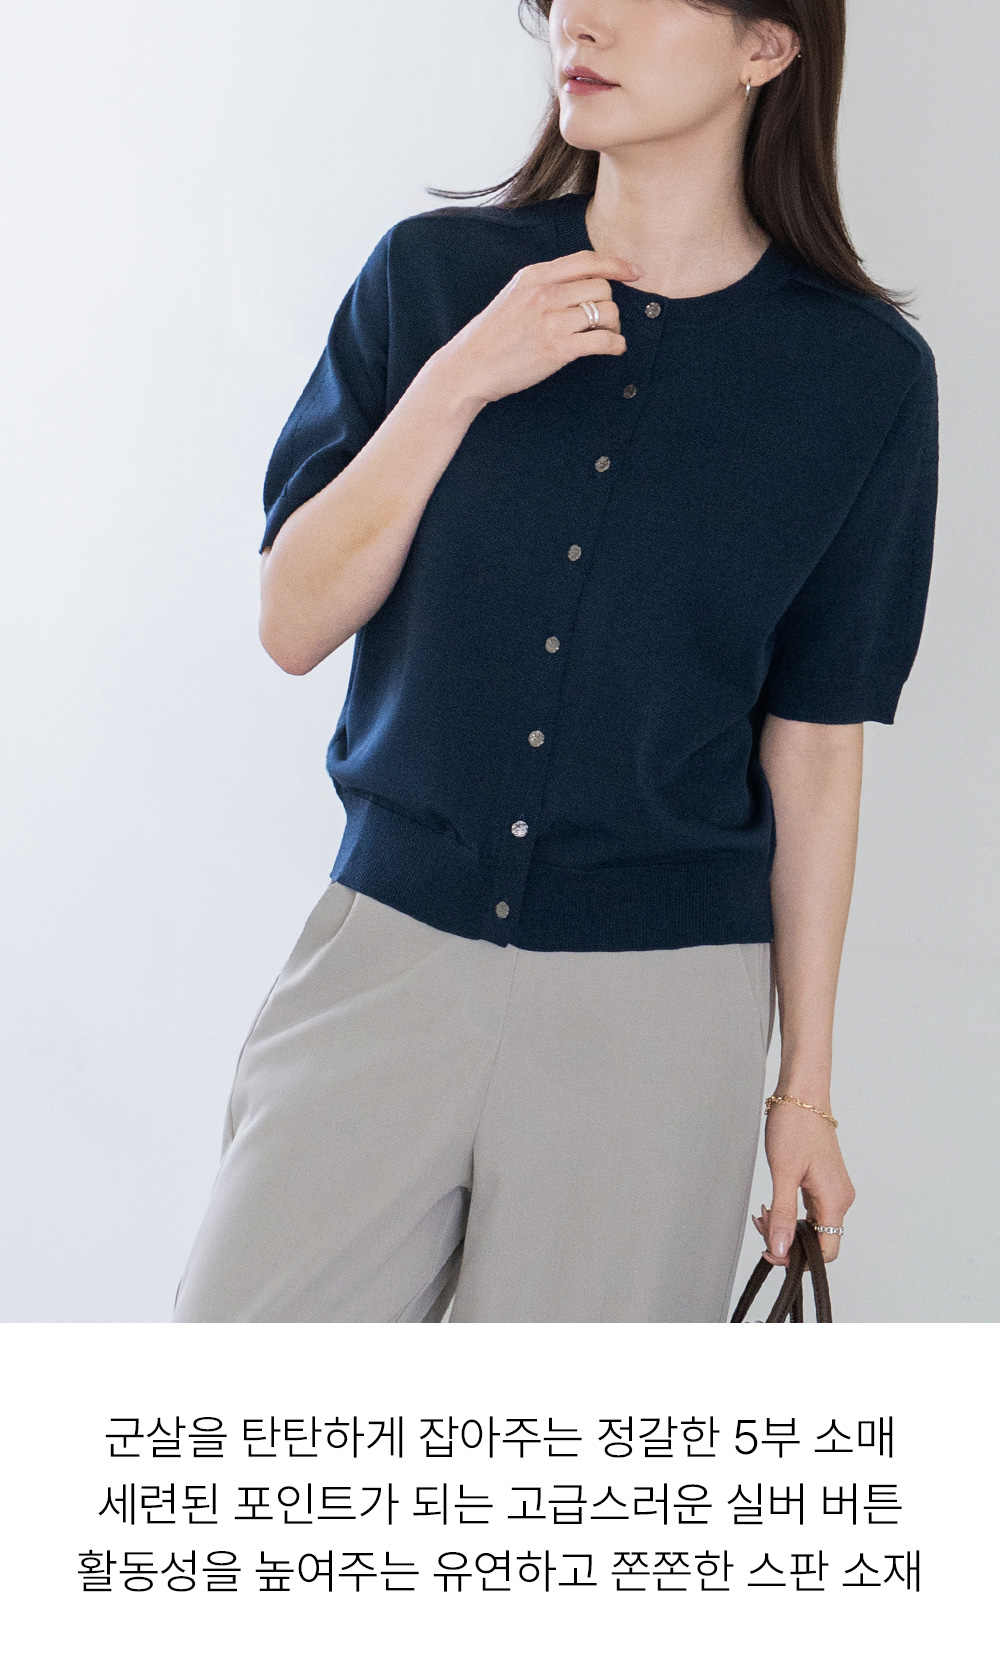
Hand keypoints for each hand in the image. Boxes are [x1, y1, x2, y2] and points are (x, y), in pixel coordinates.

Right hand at [428, 250, 638, 408]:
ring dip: (613, 326)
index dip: (616, 265)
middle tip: (604, 320)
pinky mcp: (557, 349)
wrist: (469, 367)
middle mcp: (545, 293)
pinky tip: (614, 348)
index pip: (586, 261)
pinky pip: (602, 340)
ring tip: (605, 336)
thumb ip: (545, 285)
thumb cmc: (492, 336)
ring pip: (606, 312)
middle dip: (609, 304)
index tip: (635, 272)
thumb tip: (583, 283)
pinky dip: (615, 345)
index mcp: (535, 275)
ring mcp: (551, 321)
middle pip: (601, 287)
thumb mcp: (514, 295)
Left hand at [752, 1108, 855, 1266]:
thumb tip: (781, 1249)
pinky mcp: (823, 1182)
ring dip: (786, 1226)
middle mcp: (840, 1198)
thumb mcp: (783, 1173)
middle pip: (819, 1241)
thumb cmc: (795, 1125)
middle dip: (787, 1241)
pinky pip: (810, 1210)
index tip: (771, 1251)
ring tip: (762, 1213)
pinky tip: (771, 1205)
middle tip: (762, 1225)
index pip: (827, 1252)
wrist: (801, 1094)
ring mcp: (833, 1190)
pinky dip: (790, 1212)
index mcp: (836, 1200)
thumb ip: (782, 1214)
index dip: (799, 1259)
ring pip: (812, 1226)